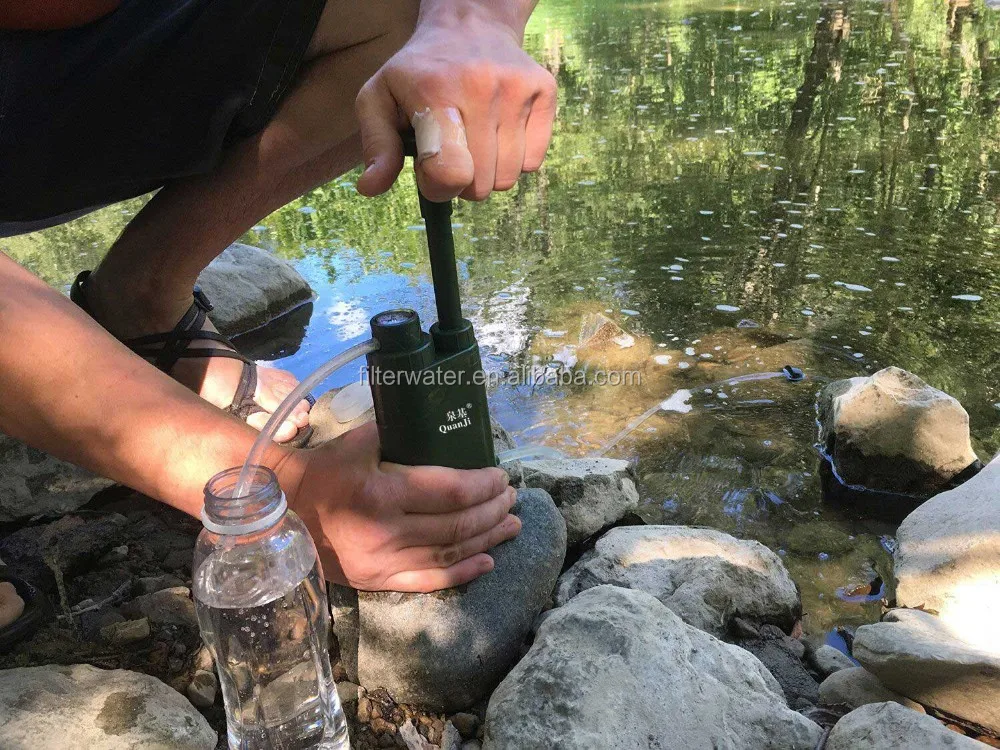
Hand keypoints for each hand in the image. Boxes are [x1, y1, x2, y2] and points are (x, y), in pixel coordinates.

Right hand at [276, 422, 520, 591]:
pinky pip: (429, 581)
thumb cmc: (324, 471)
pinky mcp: (378, 581)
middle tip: (512, 497)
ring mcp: (383, 562)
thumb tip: (438, 424)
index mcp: (382, 493)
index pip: (449, 491)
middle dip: (492, 510)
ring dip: (487, 538)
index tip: (501, 476)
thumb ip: (399, 433)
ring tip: (512, 525)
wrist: (282, 512)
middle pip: (456, 524)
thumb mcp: (359, 442)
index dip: (482, 485)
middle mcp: (386, 532)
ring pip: (448, 553)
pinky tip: (488, 562)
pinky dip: (462, 573)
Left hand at [355, 4, 556, 201]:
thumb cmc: (419, 71)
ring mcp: (518, 89)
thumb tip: (370, 188)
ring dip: (488, 174)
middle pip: (479, 184)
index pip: (451, 170)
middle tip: (452, 152)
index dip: (439, 187)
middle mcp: (483, 87)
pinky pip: (533, 163)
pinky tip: (497, 133)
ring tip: (473, 142)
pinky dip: (515, 161)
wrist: (470, 23)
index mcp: (437, 91)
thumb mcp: (379, 97)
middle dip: (462, 182)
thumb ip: (376, 145)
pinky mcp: (545, 91)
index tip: (430, 172)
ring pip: (507, 178)